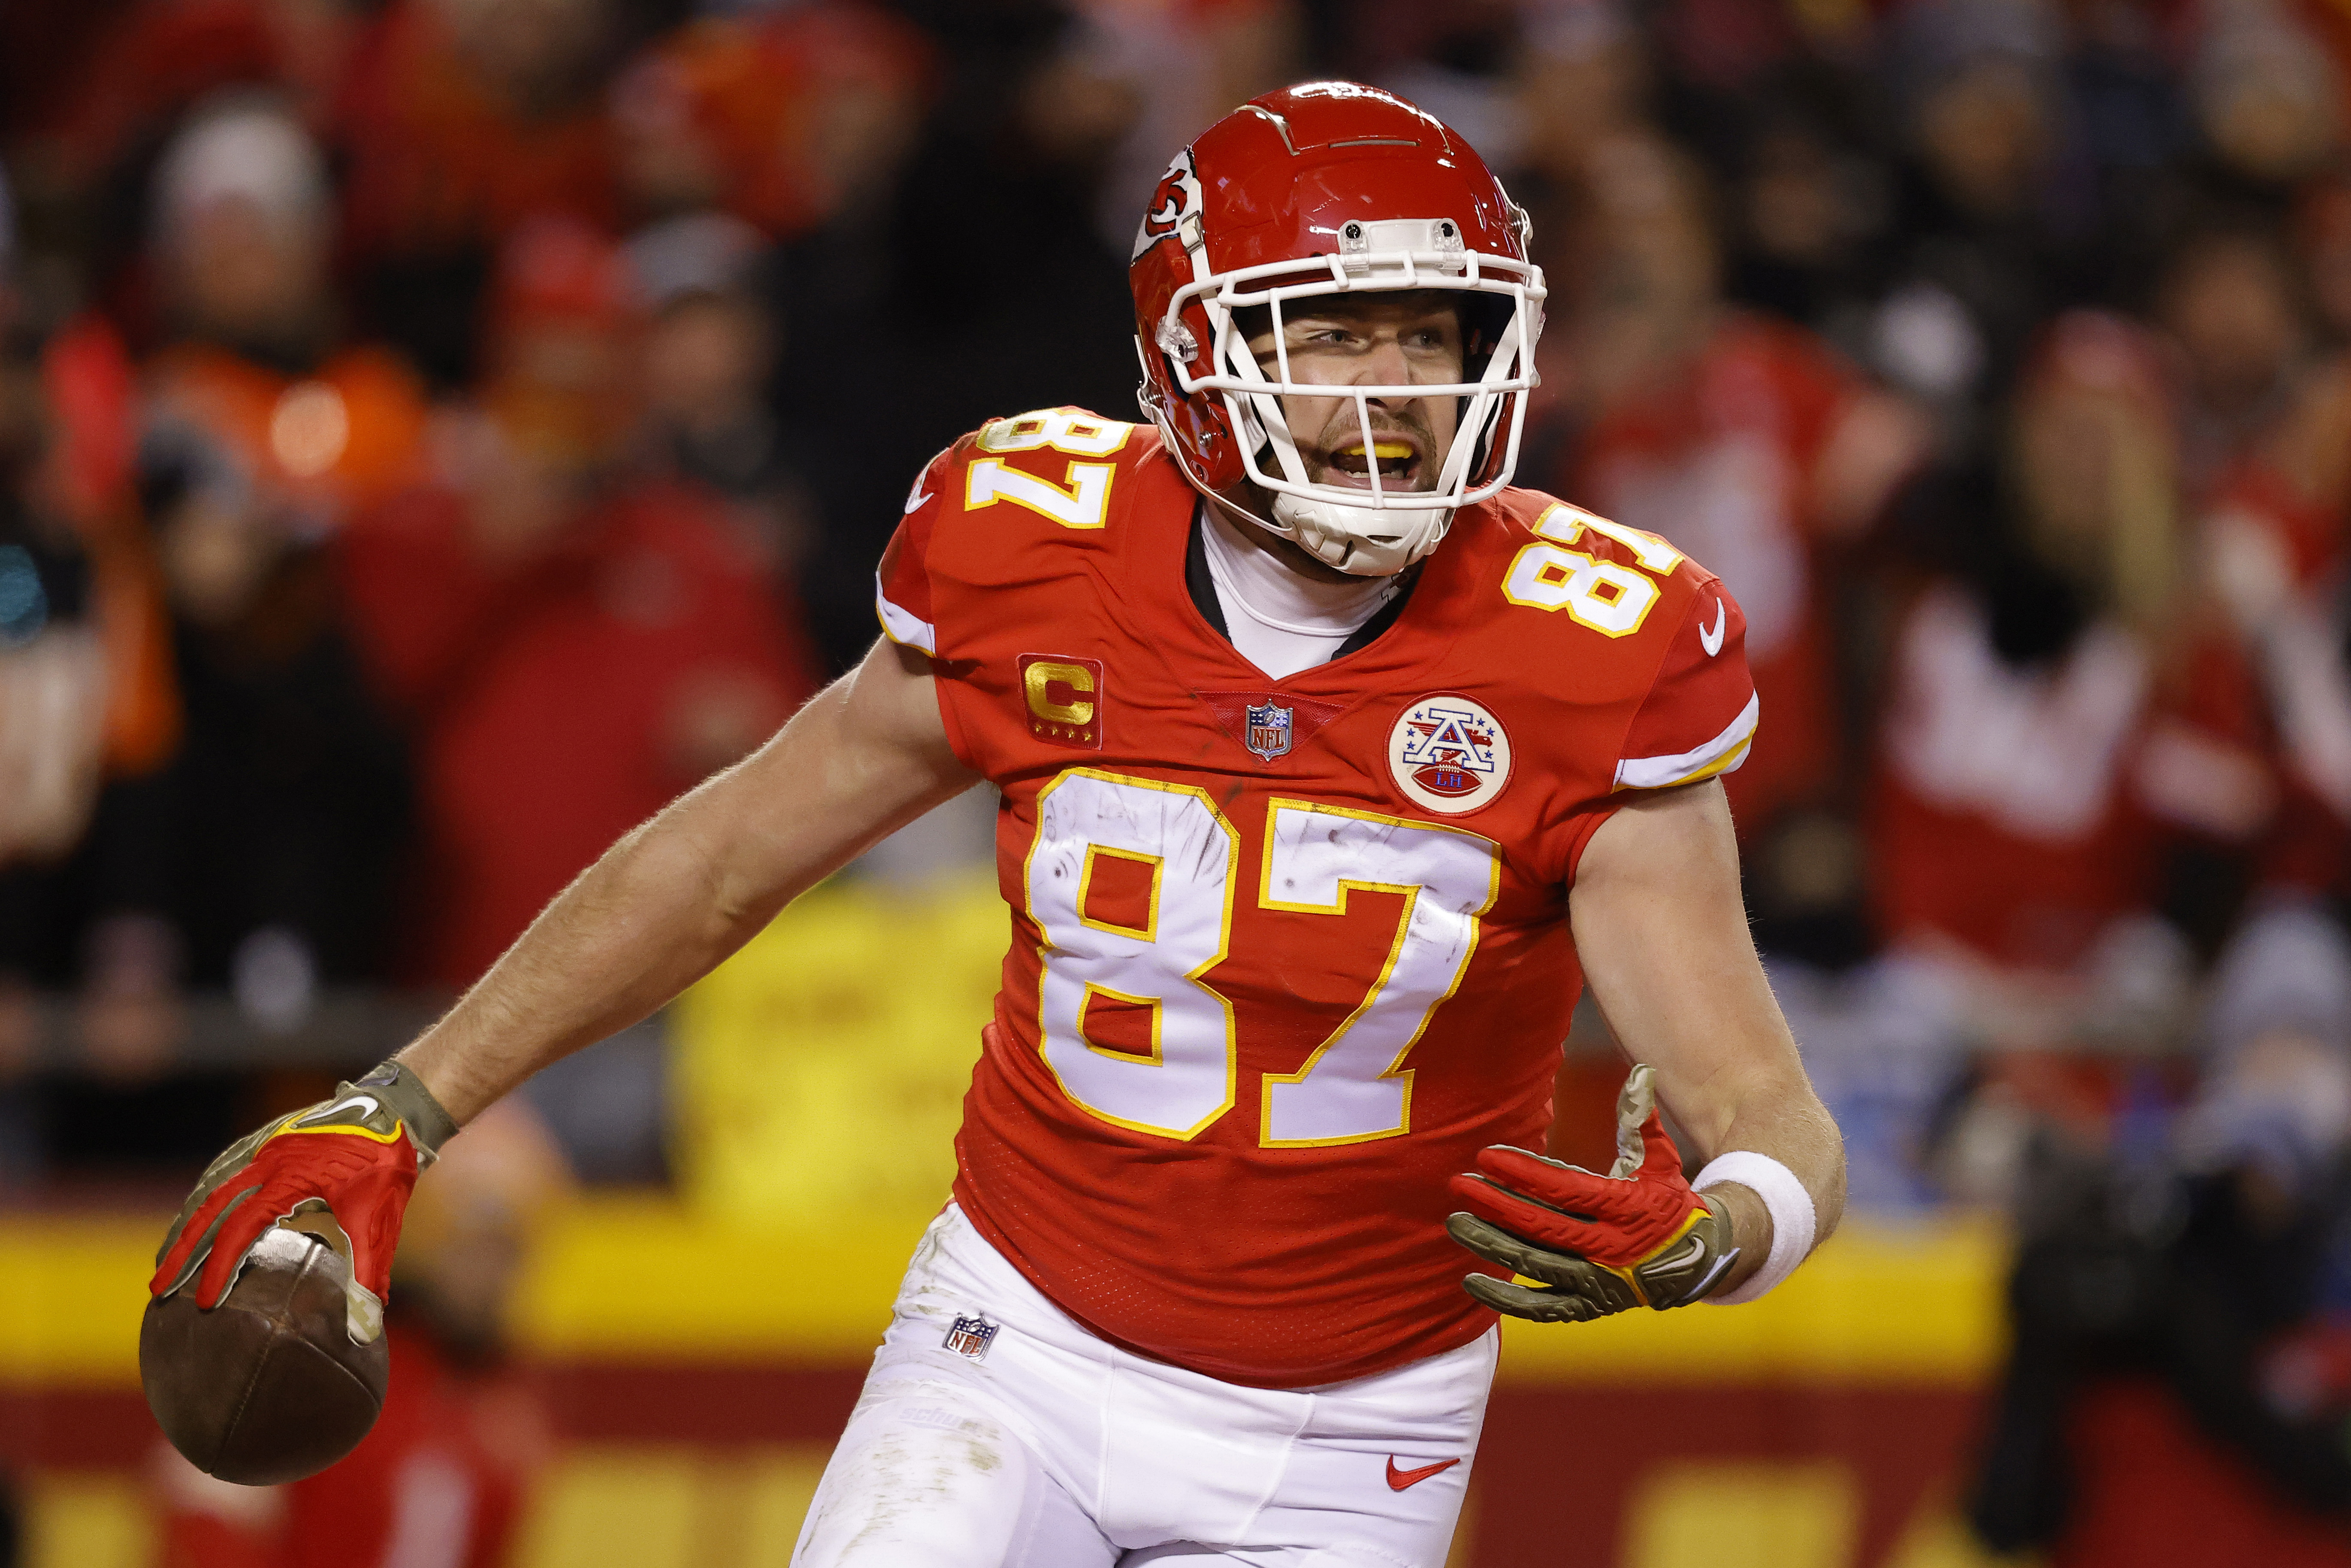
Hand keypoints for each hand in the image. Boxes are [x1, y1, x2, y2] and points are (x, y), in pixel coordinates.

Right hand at [150, 1060, 456, 1341]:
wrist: (396, 1107)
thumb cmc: (387, 1164)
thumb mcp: (380, 1219)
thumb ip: (368, 1274)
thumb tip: (367, 1330)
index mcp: (288, 1180)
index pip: (240, 1231)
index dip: (219, 1269)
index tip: (203, 1304)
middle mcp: (266, 1160)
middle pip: (210, 1209)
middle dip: (181, 1251)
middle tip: (157, 1288)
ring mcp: (264, 1145)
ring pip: (211, 1186)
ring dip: (187, 1222)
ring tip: (167, 1257)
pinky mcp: (268, 1137)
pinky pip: (224, 1166)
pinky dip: (204, 1192)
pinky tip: (195, 1211)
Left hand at [1446, 1064, 1737, 1322]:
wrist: (1699, 1262)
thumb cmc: (1669, 1201)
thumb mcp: (1662, 1159)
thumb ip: (1642, 1119)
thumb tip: (1641, 1072)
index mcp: (1626, 1208)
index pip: (1565, 1189)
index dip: (1524, 1173)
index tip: (1486, 1155)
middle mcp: (1610, 1249)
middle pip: (1541, 1227)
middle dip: (1495, 1204)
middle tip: (1458, 1184)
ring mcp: (1598, 1282)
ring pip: (1535, 1265)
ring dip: (1491, 1244)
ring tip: (1455, 1222)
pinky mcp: (1589, 1306)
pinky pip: (1541, 1307)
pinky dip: (1506, 1300)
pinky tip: (1471, 1282)